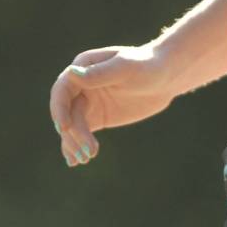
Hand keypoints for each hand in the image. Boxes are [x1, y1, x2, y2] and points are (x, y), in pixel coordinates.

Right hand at [49, 43, 173, 166]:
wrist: (167, 76)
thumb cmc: (147, 64)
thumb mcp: (125, 68)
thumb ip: (99, 74)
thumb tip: (71, 73)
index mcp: (84, 66)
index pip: (62, 89)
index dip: (59, 109)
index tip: (65, 128)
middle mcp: (81, 84)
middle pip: (66, 111)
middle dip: (72, 132)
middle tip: (88, 151)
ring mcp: (89, 102)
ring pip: (71, 125)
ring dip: (74, 143)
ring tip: (87, 158)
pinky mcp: (98, 117)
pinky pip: (80, 132)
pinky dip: (75, 147)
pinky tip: (76, 161)